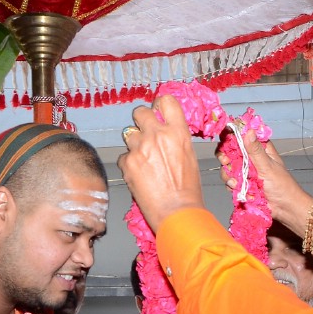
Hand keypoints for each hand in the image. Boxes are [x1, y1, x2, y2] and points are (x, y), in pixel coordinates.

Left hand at [118, 95, 206, 232]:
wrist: (177, 212)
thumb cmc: (188, 190)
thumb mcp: (189, 156)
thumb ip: (175, 139)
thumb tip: (166, 133)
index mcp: (178, 132)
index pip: (165, 102)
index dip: (159, 104)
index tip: (157, 110)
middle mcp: (158, 135)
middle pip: (140, 112)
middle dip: (141, 121)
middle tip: (145, 134)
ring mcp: (140, 148)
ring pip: (129, 134)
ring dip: (134, 144)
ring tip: (144, 160)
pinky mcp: (127, 163)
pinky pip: (123, 156)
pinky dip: (129, 164)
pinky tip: (139, 175)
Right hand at [217, 132, 312, 237]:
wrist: (284, 209)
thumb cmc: (282, 186)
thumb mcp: (268, 166)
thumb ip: (255, 150)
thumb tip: (248, 132)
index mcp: (260, 149)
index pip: (244, 136)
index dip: (232, 135)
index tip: (224, 138)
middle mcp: (251, 158)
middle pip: (231, 151)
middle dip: (225, 156)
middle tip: (225, 161)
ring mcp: (246, 171)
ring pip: (228, 167)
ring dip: (228, 174)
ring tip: (235, 182)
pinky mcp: (242, 184)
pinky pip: (230, 181)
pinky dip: (232, 185)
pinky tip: (238, 189)